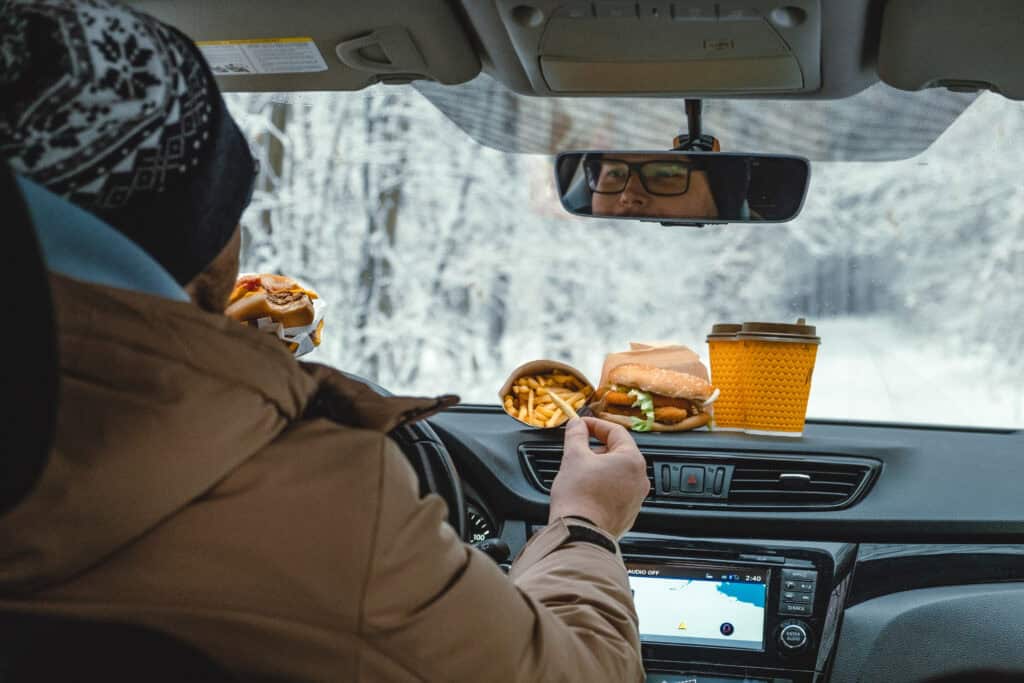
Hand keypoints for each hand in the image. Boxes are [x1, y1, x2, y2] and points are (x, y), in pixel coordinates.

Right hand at [548, 416, 649, 538]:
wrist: (580, 534)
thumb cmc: (578, 497)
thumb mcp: (573, 457)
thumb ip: (576, 434)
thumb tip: (577, 424)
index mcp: (632, 460)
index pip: (616, 431)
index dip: (595, 424)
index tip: (581, 424)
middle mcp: (640, 479)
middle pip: (619, 452)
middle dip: (597, 447)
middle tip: (578, 447)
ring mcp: (636, 498)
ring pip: (618, 472)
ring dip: (600, 467)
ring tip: (580, 470)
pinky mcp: (628, 514)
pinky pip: (617, 491)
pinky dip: (604, 485)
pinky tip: (587, 489)